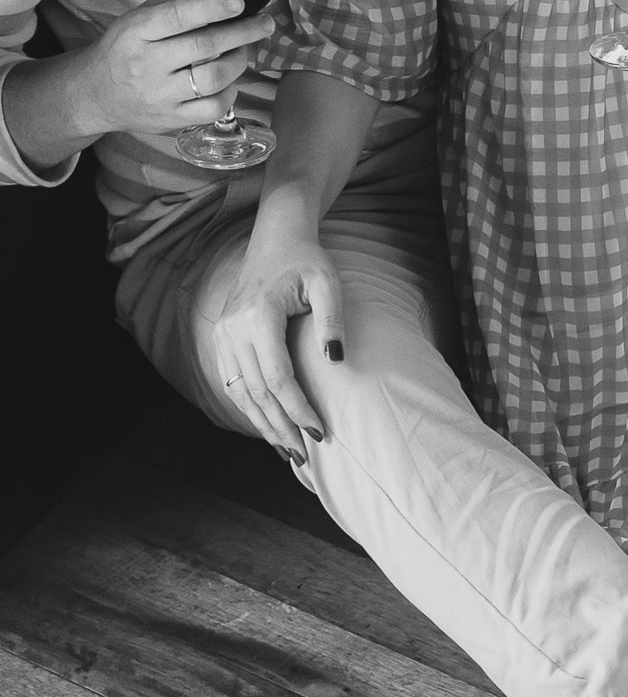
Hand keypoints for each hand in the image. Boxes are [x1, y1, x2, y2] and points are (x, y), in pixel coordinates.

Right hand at [80, 0, 274, 136]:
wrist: (94, 95)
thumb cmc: (123, 50)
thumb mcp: (135, 20)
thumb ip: (170, 6)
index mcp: (136, 32)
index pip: (178, 17)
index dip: (212, 8)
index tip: (238, 2)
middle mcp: (147, 64)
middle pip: (204, 47)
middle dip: (242, 33)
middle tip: (264, 23)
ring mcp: (159, 95)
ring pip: (213, 78)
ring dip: (239, 61)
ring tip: (245, 51)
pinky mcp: (170, 120)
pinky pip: (212, 108)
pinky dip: (230, 93)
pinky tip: (230, 81)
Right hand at [211, 235, 343, 454]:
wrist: (276, 239)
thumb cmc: (307, 260)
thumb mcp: (328, 282)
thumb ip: (332, 319)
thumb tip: (336, 361)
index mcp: (258, 316)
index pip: (277, 378)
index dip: (298, 409)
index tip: (320, 431)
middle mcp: (233, 329)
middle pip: (256, 392)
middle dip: (281, 427)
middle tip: (304, 456)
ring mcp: (223, 334)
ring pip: (241, 392)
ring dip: (263, 425)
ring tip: (287, 452)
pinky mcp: (221, 338)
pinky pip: (233, 382)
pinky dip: (249, 408)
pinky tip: (268, 426)